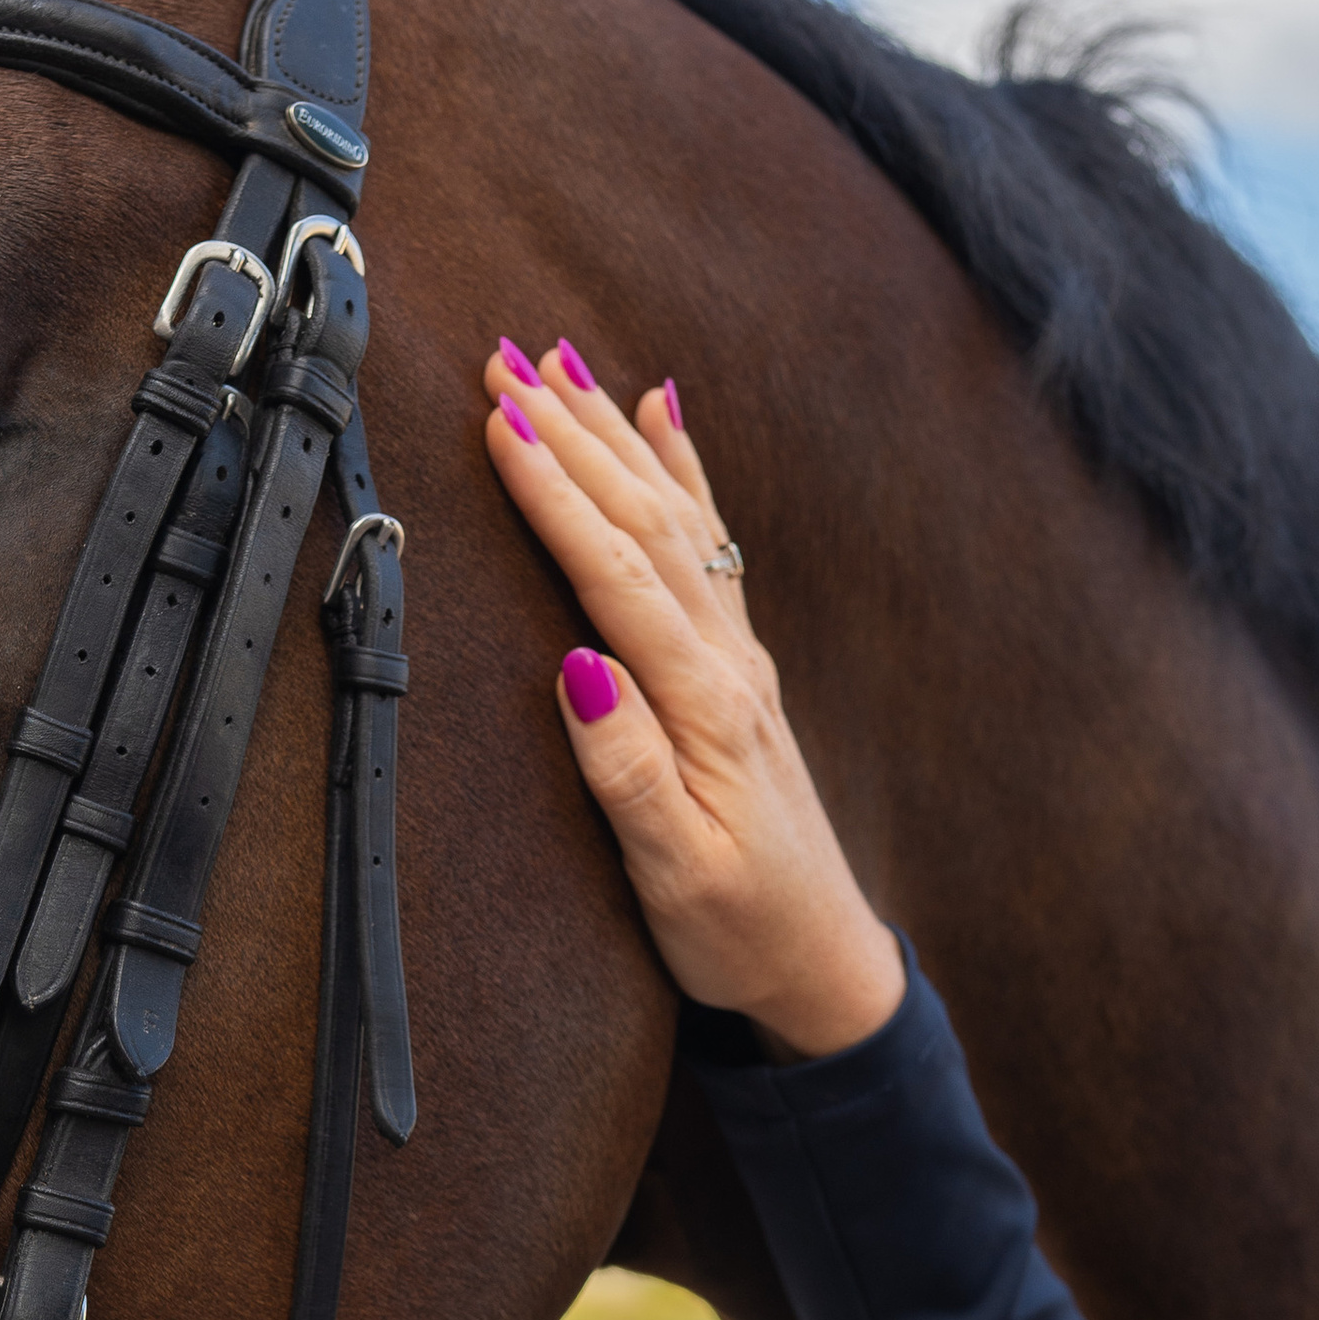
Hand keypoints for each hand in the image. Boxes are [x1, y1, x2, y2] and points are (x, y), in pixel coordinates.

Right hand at [483, 340, 903, 1057]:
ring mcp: (739, 656)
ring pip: (673, 513)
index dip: (556, 495)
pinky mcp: (740, 666)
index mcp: (702, 704)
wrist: (822, 961)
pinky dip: (685, 466)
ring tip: (560, 358)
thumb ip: (627, 769)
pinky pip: (710, 538)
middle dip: (571, 433)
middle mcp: (727, 661)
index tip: (496, 424)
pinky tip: (665, 410)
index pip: (617, 574)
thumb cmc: (740, 927)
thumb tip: (579, 668)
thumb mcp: (674, 872)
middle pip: (644, 519)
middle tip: (502, 359)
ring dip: (614, 432)